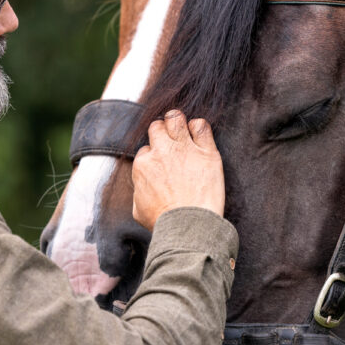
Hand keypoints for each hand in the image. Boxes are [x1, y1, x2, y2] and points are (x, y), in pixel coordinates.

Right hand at [131, 110, 223, 229]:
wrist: (188, 225)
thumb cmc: (164, 222)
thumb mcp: (138, 210)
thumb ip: (139, 192)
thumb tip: (142, 187)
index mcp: (143, 165)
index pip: (146, 149)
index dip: (155, 154)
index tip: (164, 163)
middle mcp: (161, 152)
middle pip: (157, 127)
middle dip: (163, 132)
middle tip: (172, 142)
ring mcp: (184, 149)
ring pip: (176, 119)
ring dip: (179, 122)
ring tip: (185, 131)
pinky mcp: (206, 152)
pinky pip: (201, 126)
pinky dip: (200, 127)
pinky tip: (200, 137)